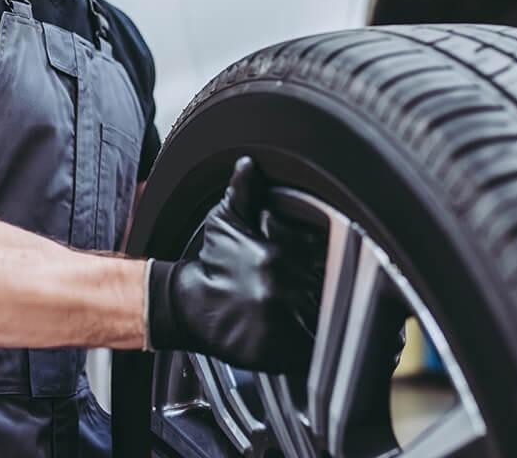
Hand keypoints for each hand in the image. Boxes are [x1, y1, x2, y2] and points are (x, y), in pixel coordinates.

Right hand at [147, 156, 324, 373]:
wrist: (187, 307)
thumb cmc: (211, 263)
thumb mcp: (226, 221)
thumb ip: (243, 191)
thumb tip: (247, 164)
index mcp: (277, 255)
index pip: (322, 256)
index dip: (326, 258)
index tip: (326, 262)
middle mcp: (282, 289)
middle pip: (326, 287)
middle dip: (328, 287)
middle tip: (324, 288)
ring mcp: (280, 323)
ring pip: (322, 319)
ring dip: (326, 316)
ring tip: (319, 311)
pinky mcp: (276, 352)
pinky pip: (310, 349)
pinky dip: (314, 344)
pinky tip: (308, 333)